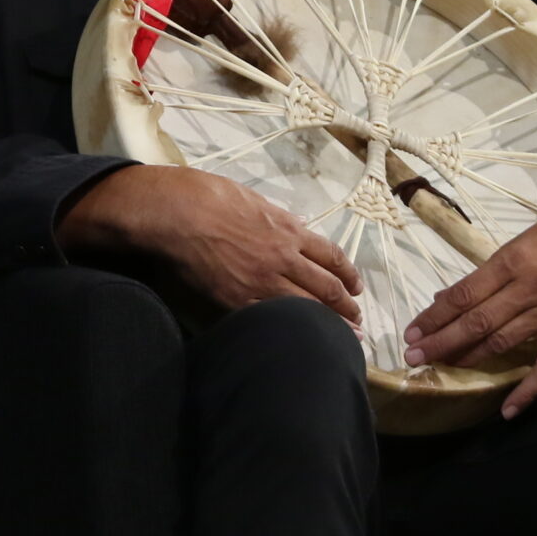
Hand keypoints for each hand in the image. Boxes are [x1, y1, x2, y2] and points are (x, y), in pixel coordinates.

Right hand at [59, 164, 362, 326]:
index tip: (357, 288)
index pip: (331, 256)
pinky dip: (288, 329)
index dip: (348, 274)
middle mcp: (283, 258)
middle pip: (326, 287)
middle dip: (346, 307)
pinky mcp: (238, 300)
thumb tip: (296, 226)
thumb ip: (279, 217)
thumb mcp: (254, 199)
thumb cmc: (209, 196)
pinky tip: (298, 339)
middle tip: (358, 321)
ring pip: (306, 307)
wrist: (178, 212)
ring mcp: (262, 282)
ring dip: (329, 323)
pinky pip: (270, 319)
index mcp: (288, 231)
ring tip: (343, 337)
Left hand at [404, 192, 536, 417]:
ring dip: (469, 358)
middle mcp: (531, 288)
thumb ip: (489, 272)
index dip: (435, 316)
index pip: (464, 294)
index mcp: (513, 261)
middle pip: (477, 322)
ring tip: (442, 368)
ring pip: (503, 343)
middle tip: (414, 356)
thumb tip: (450, 297)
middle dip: (441, 341)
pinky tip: (506, 410)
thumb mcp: (523, 241)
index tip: (412, 331)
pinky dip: (528, 390)